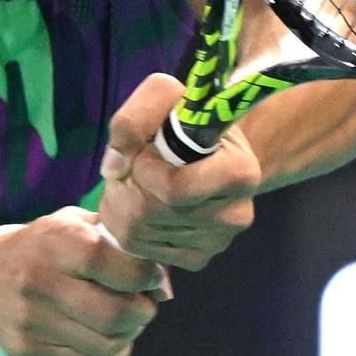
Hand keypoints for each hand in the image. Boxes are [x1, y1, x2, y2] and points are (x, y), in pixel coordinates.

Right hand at [0, 206, 166, 355]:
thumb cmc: (45, 248)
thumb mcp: (73, 225)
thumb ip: (118, 242)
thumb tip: (162, 282)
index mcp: (54, 243)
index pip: (110, 263)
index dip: (143, 275)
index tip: (152, 277)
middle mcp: (38, 282)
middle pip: (113, 314)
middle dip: (143, 311)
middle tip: (146, 305)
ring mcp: (31, 322)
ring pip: (106, 345)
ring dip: (130, 335)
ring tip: (129, 321)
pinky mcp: (29, 353)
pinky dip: (112, 354)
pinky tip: (111, 338)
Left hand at [96, 73, 259, 271]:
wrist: (207, 149)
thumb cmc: (185, 119)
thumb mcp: (164, 96)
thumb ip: (134, 119)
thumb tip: (115, 167)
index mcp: (240, 173)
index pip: (174, 190)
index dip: (144, 169)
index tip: (145, 149)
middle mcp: (236, 215)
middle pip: (150, 213)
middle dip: (127, 184)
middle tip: (134, 166)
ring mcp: (218, 242)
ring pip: (139, 233)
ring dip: (121, 203)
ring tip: (137, 182)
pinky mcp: (198, 259)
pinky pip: (141, 251)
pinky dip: (129, 225)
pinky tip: (143, 204)